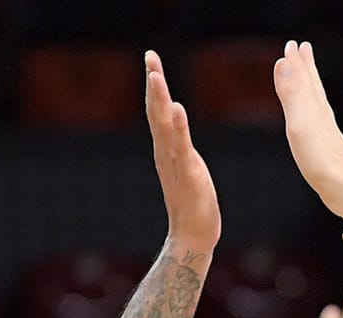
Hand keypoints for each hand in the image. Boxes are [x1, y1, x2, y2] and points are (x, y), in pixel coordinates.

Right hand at [144, 51, 219, 255]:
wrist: (192, 235)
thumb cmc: (192, 200)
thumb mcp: (186, 164)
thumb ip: (179, 143)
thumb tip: (176, 122)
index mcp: (166, 148)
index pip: (157, 110)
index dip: (154, 84)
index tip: (151, 58)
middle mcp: (166, 152)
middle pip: (156, 112)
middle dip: (154, 83)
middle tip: (150, 56)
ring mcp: (175, 163)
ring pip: (165, 126)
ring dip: (160, 100)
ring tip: (157, 76)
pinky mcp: (189, 175)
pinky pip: (182, 148)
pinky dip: (179, 128)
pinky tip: (178, 109)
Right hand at [274, 41, 342, 226]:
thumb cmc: (320, 160)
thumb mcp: (299, 123)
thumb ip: (292, 94)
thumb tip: (284, 62)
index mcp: (315, 109)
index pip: (304, 79)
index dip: (297, 62)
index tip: (292, 45)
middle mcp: (323, 118)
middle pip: (313, 87)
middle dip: (305, 68)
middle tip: (302, 50)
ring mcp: (326, 133)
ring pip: (318, 104)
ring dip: (310, 88)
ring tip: (307, 79)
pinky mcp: (328, 149)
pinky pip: (318, 123)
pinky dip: (313, 113)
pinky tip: (314, 121)